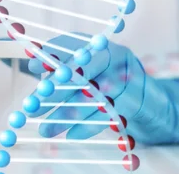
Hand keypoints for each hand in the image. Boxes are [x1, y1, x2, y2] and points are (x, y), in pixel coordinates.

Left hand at [27, 34, 178, 144]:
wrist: (145, 96)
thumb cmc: (102, 79)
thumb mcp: (81, 68)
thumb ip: (58, 66)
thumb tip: (32, 63)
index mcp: (99, 44)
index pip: (74, 45)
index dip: (53, 55)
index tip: (32, 67)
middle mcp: (115, 56)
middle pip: (84, 72)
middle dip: (56, 90)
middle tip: (33, 107)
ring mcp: (128, 78)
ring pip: (94, 97)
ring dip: (67, 115)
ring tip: (45, 129)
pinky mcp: (136, 100)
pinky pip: (109, 115)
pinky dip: (88, 126)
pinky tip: (70, 134)